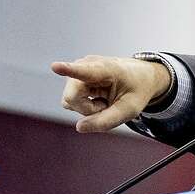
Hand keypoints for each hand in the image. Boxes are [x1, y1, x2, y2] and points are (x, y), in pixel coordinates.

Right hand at [51, 55, 173, 132]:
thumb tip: (79, 127)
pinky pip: (72, 102)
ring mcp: (78, 73)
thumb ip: (106, 121)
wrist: (140, 77)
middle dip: (87, 110)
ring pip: (70, 101)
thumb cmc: (136, 89)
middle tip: (106, 105)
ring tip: (104, 100)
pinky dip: (85, 106)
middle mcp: (86, 66)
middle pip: (72, 98)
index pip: (83, 70)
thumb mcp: (129, 110)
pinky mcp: (74, 81)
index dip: (67, 69)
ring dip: (87, 108)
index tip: (55, 66)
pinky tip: (98, 99)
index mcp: (105, 69)